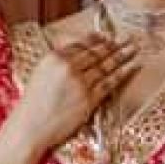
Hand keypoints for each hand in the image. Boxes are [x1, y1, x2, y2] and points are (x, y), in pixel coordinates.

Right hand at [10, 31, 140, 155]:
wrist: (30, 127)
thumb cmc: (33, 104)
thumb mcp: (41, 73)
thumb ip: (58, 62)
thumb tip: (78, 55)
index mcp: (54, 58)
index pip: (81, 44)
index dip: (97, 40)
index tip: (107, 37)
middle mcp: (68, 67)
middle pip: (96, 53)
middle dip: (114, 45)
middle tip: (127, 39)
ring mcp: (80, 83)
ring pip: (106, 66)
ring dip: (123, 55)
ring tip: (134, 48)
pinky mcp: (89, 99)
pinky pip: (110, 83)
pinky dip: (123, 73)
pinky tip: (132, 67)